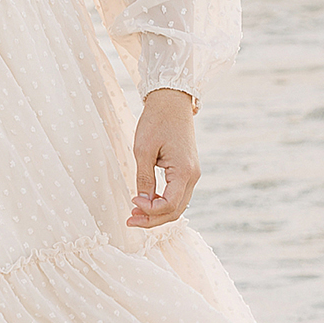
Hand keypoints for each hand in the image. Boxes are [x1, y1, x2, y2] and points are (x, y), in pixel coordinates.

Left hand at [130, 88, 198, 226]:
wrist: (172, 102)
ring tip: (135, 213)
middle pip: (175, 211)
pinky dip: (162, 203)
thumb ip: (144, 178)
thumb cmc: (156, 121)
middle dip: (152, 219)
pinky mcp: (187, 170)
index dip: (149, 210)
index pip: (169, 205)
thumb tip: (141, 201)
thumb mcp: (143, 150)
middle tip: (130, 220)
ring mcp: (192, 174)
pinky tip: (146, 201)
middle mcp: (193, 176)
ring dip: (157, 213)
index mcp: (184, 172)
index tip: (132, 200)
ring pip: (177, 205)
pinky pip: (177, 195)